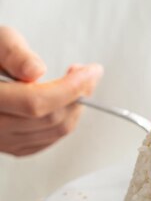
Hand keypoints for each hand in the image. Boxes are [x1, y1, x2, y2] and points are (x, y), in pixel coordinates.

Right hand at [0, 26, 102, 155]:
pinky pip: (47, 140)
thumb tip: (36, 71)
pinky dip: (64, 120)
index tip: (91, 71)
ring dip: (74, 107)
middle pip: (49, 120)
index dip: (69, 88)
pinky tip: (64, 101)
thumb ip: (14, 53)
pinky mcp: (10, 146)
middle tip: (86, 73)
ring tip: (76, 83)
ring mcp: (1, 140)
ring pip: (53, 132)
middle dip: (77, 95)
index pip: (35, 103)